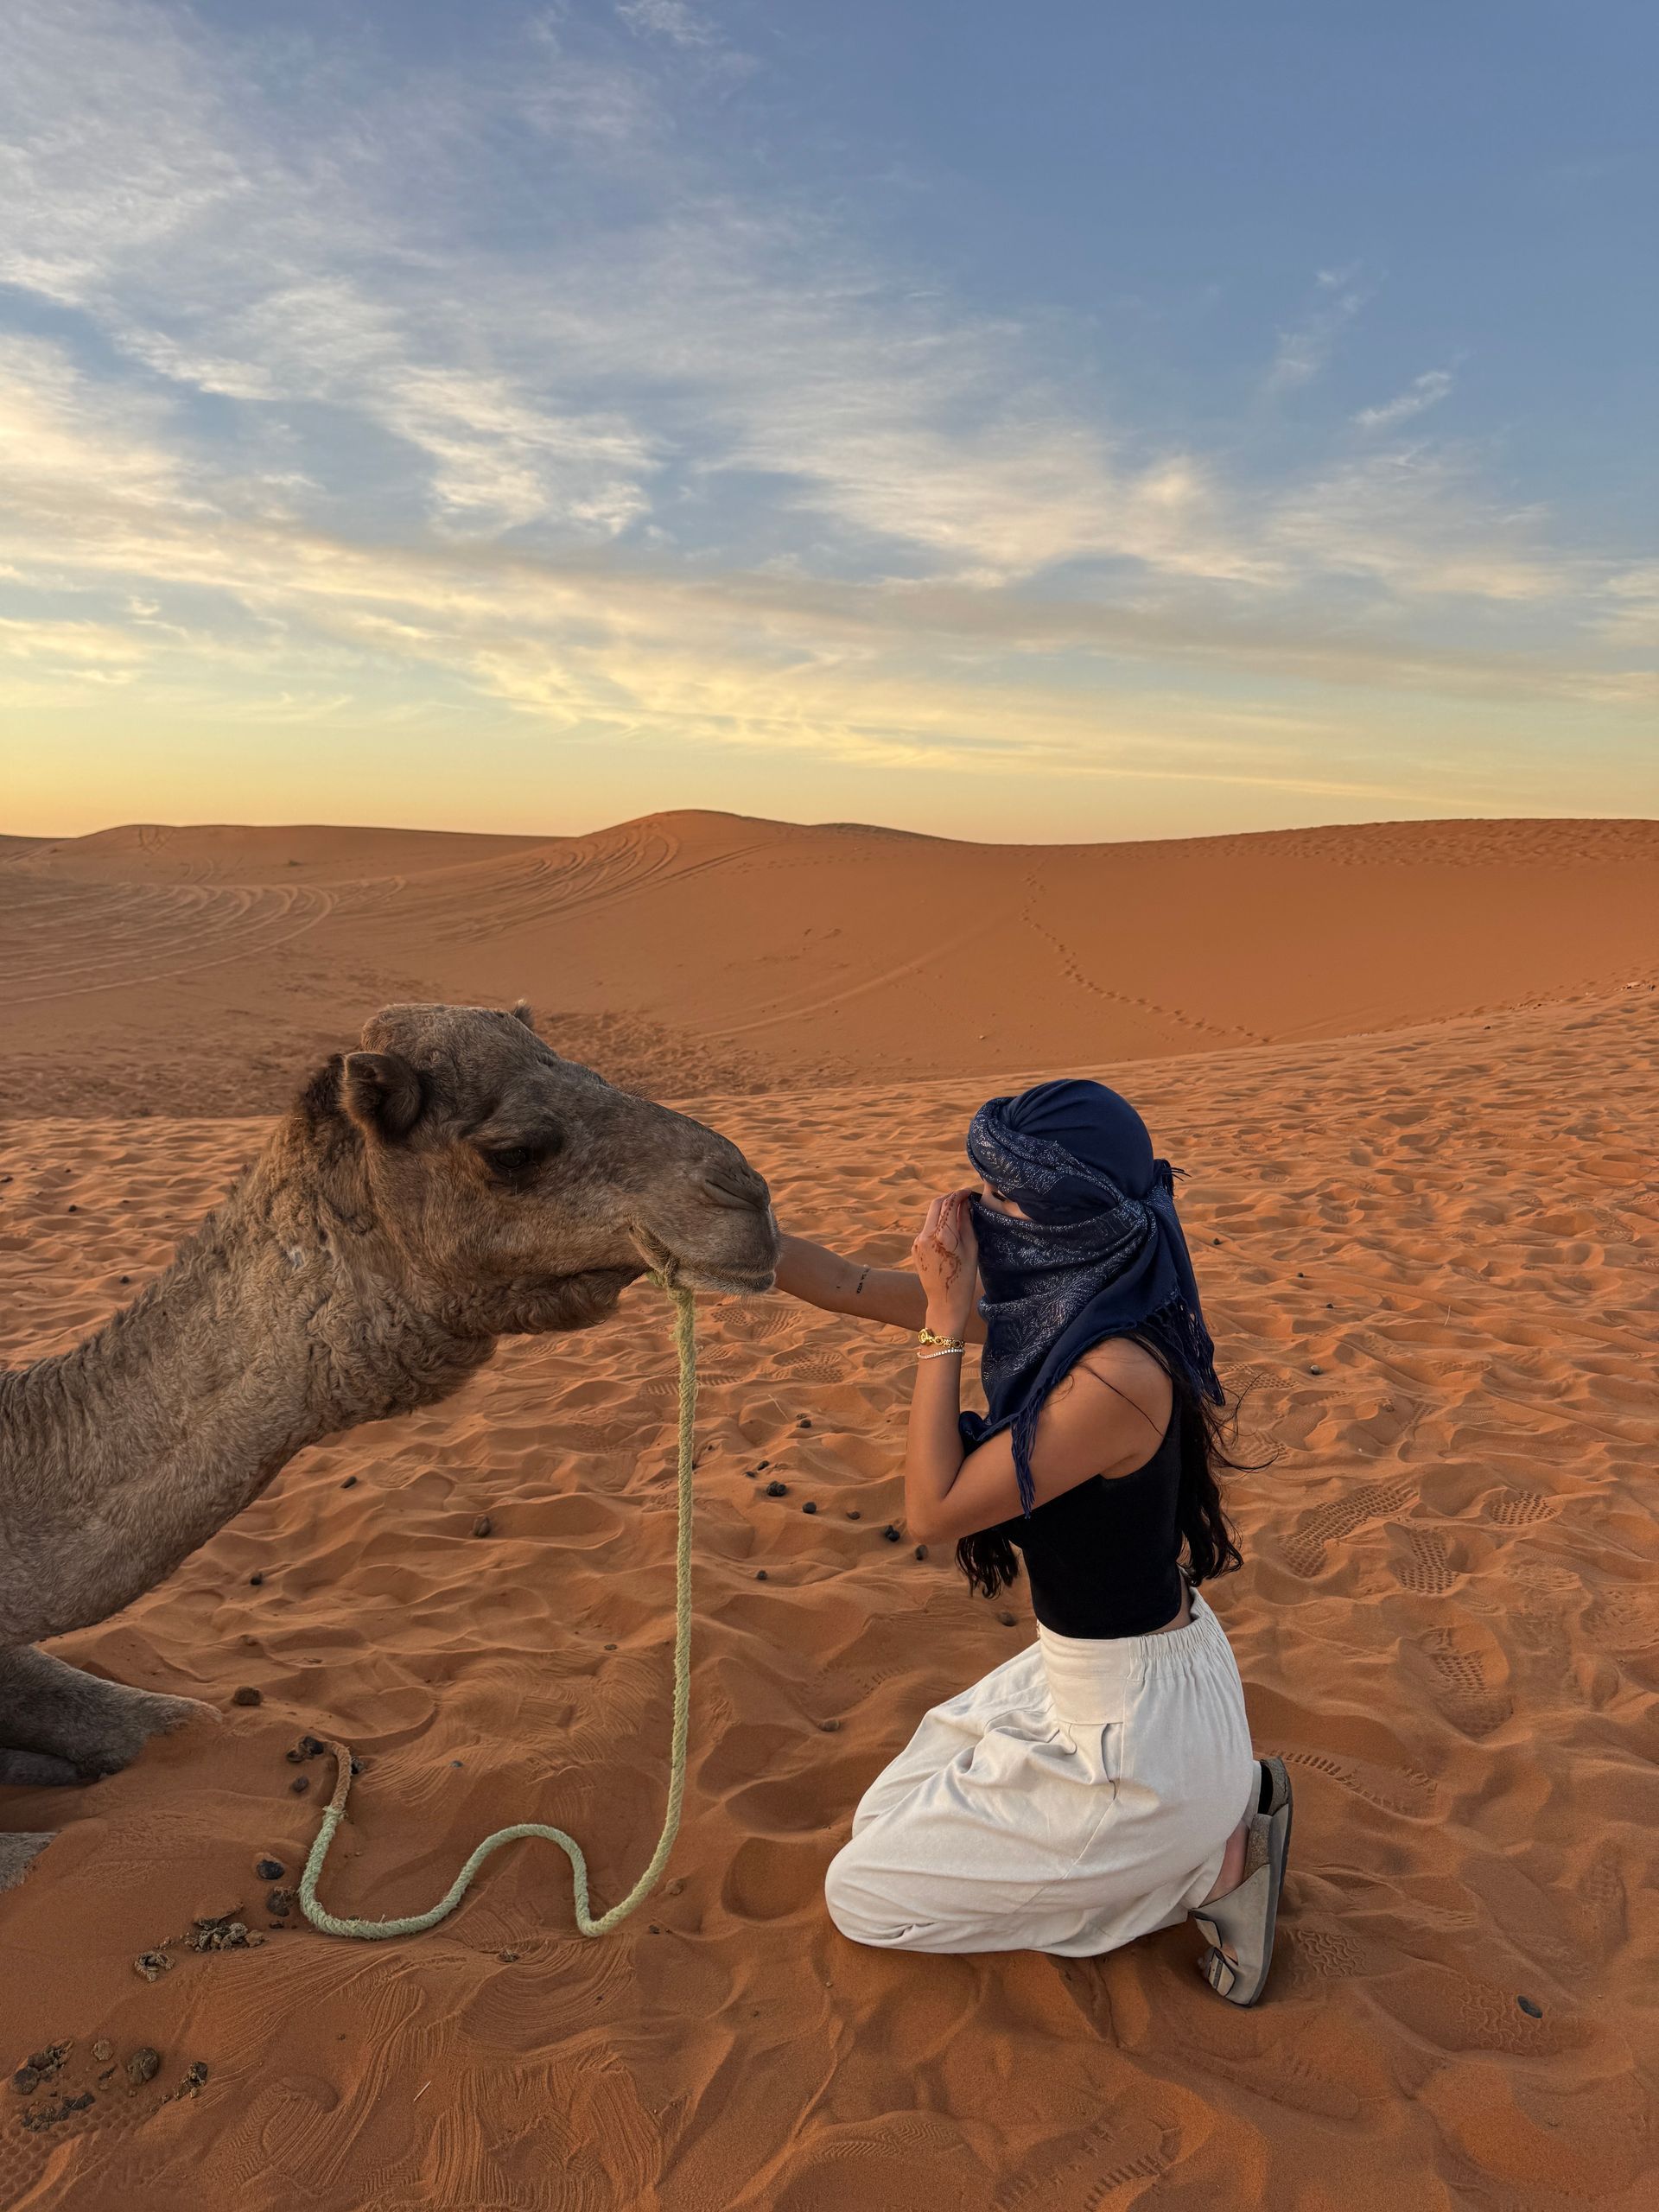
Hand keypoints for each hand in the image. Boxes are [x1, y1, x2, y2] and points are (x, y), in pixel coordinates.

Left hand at [911, 1188, 978, 1335]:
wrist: (945, 1302)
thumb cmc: (964, 1277)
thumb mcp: (971, 1248)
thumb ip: (966, 1222)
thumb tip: (965, 1203)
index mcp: (942, 1235)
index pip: (949, 1203)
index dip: (959, 1194)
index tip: (969, 1192)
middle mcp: (926, 1235)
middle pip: (936, 1204)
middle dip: (949, 1198)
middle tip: (964, 1198)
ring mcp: (917, 1241)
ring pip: (930, 1216)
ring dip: (943, 1211)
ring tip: (960, 1215)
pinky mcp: (915, 1248)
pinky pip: (927, 1229)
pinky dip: (937, 1224)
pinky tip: (949, 1232)